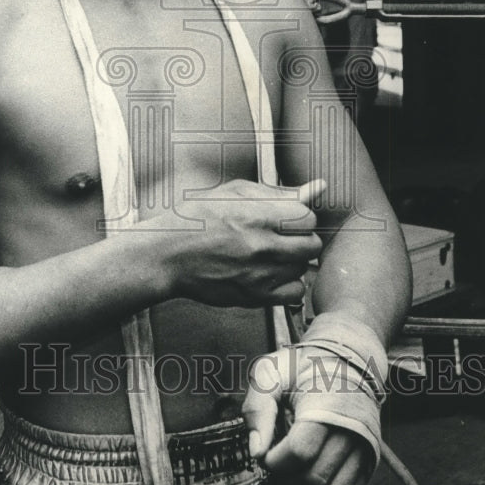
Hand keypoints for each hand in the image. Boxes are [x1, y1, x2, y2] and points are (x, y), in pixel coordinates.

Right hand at [158, 178, 324, 307]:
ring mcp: (260, 274)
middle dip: (300, 237)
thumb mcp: (234, 192)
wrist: (167, 254)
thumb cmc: (195, 219)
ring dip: (292, 260)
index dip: (299, 216)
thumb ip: (278, 192)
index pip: (308, 217)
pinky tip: (271, 273)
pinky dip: (288, 283)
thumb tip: (316, 187)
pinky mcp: (255, 296)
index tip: (286, 217)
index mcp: (259, 215)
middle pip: (312, 244)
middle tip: (280, 235)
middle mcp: (263, 246)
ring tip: (269, 253)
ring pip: (303, 268)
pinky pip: (295, 292)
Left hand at [242, 351, 375, 484]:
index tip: (265, 452)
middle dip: (285, 477)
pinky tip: (311, 474)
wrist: (346, 360)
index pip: (300, 450)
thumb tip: (257, 450)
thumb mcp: (271, 372)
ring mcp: (365, 447)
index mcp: (326, 404)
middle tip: (276, 461)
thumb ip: (258, 408)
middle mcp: (352, 428)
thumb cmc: (304, 366)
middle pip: (315, 477)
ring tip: (292, 469)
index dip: (274, 460)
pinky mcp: (370, 460)